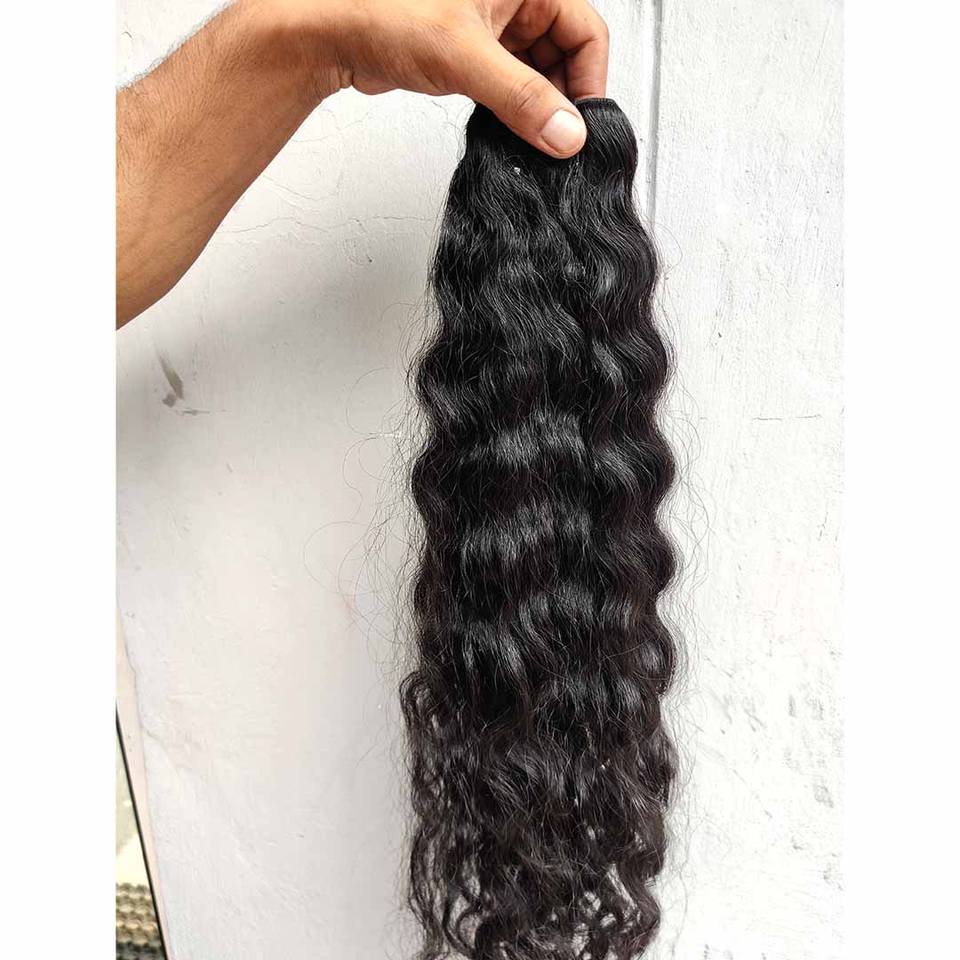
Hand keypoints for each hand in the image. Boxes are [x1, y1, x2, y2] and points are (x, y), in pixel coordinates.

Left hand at [301, 0, 608, 156]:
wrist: (331, 30)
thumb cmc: (381, 10)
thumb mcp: (465, 56)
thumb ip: (521, 99)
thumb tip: (566, 133)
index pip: (586, 30)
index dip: (588, 82)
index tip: (582, 126)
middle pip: (565, 54)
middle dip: (562, 100)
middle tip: (557, 141)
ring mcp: (493, 25)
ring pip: (538, 73)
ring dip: (537, 109)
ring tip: (531, 140)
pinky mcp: (473, 51)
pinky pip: (511, 83)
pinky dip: (514, 110)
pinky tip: (509, 132)